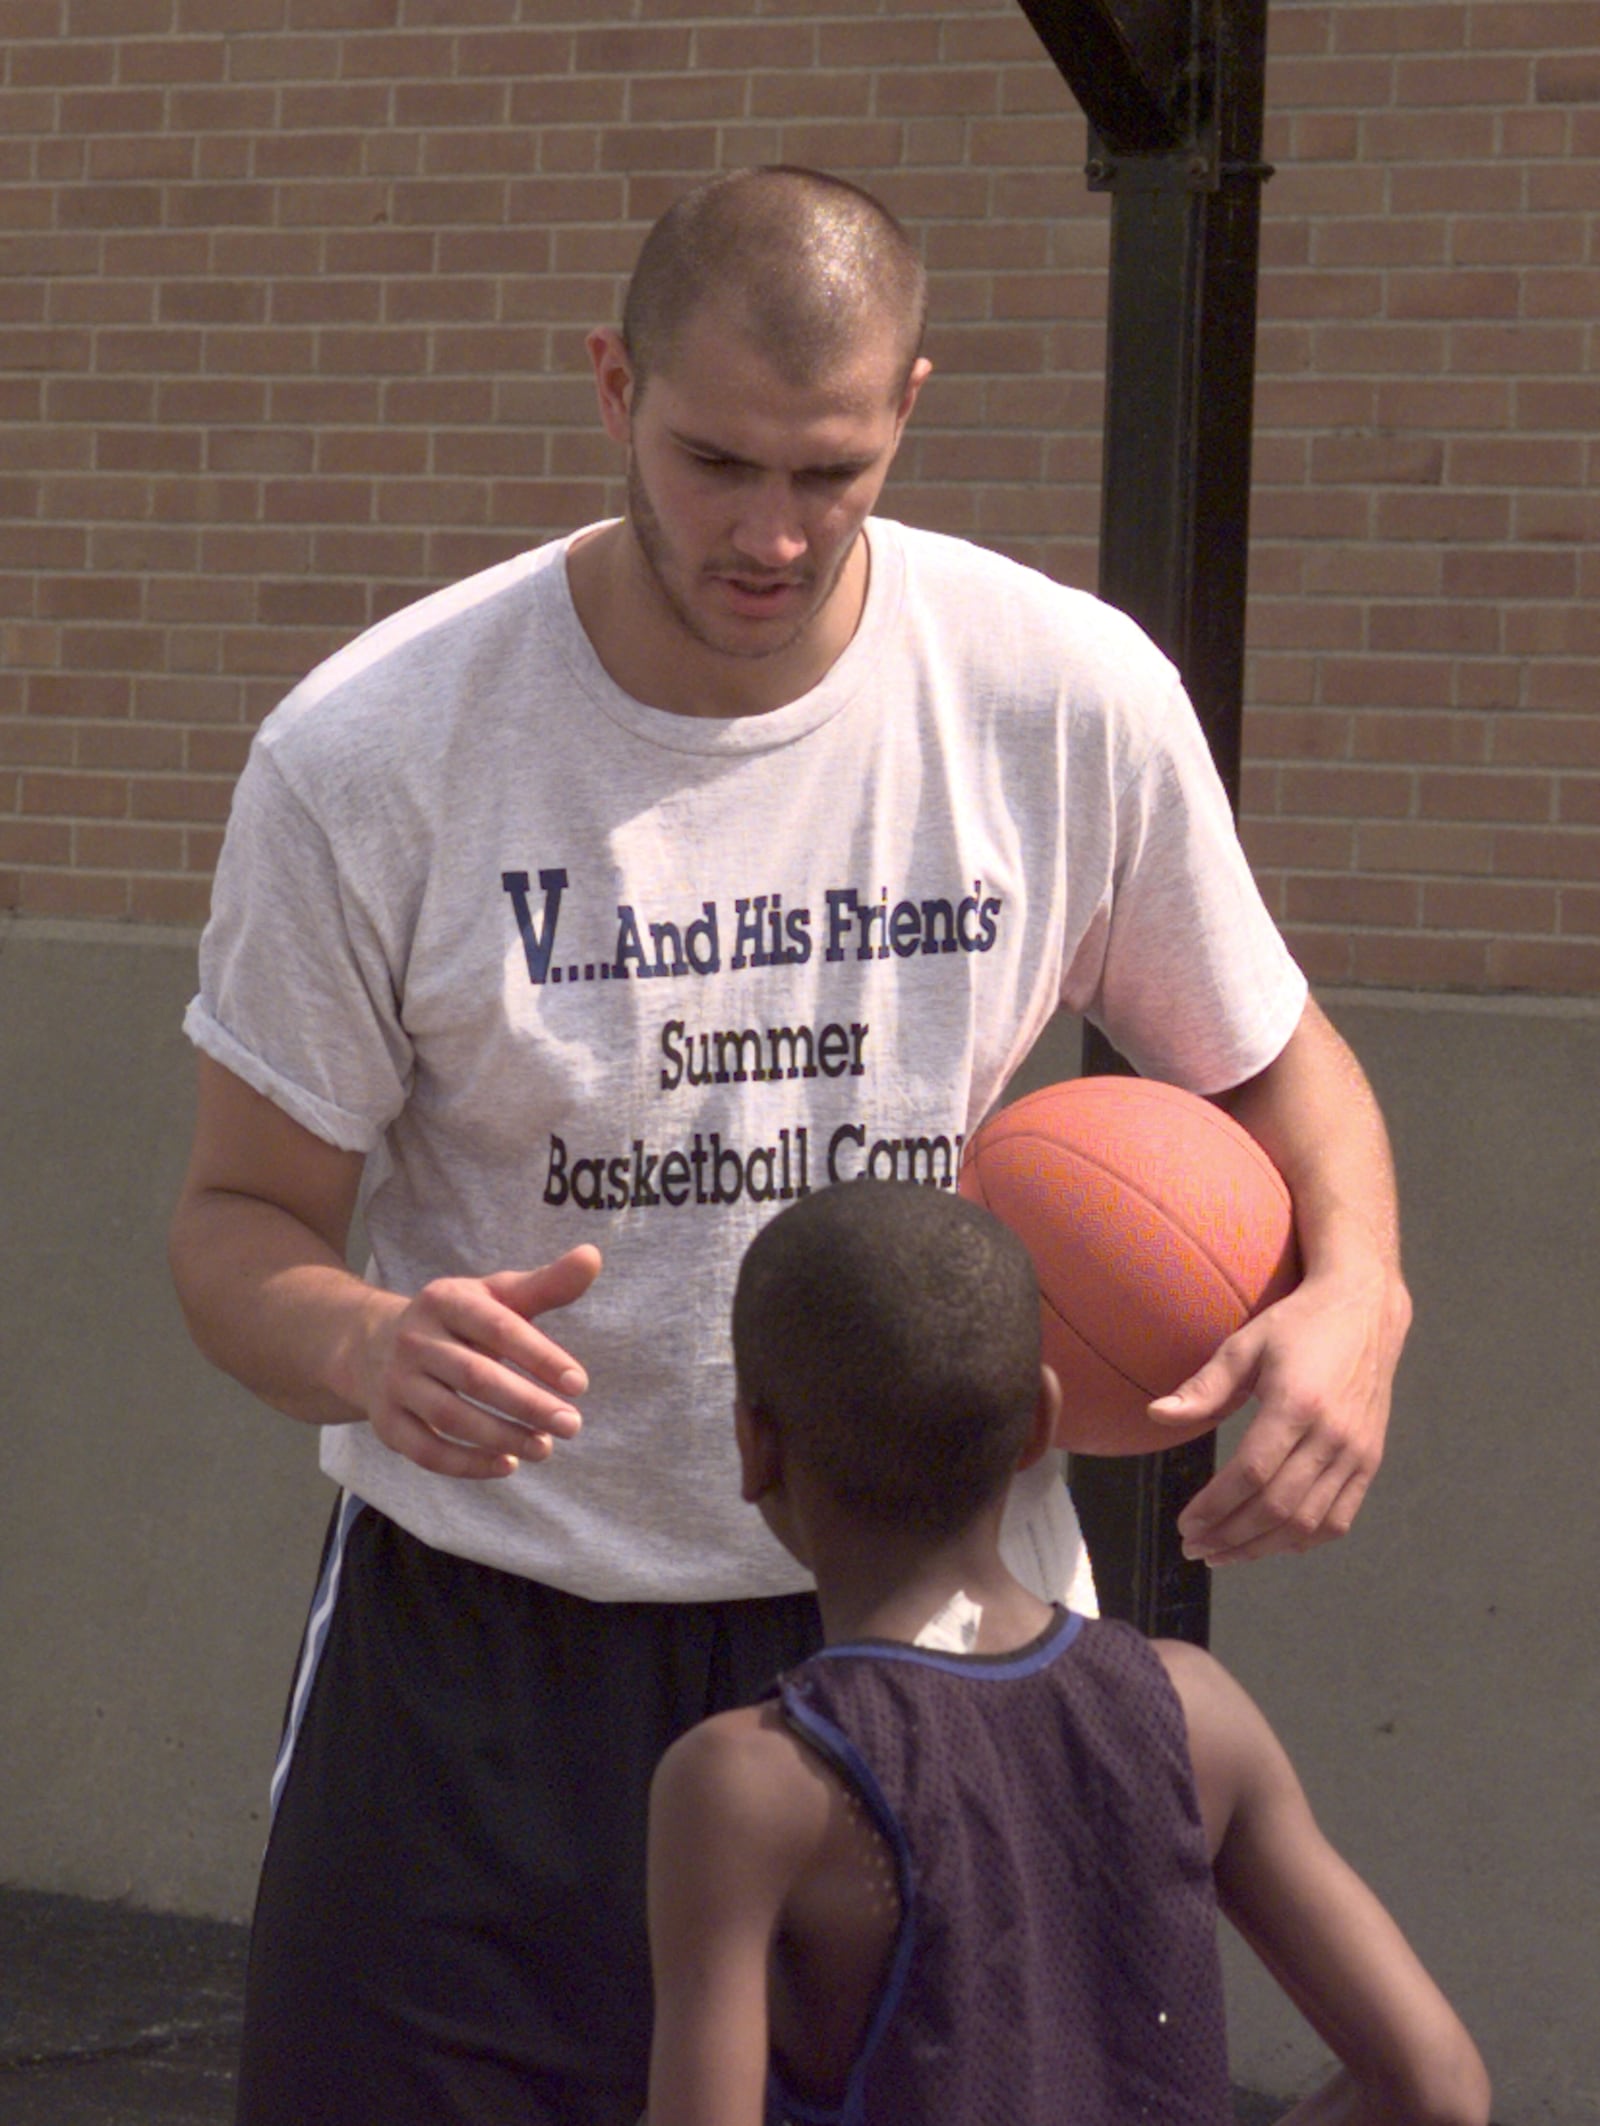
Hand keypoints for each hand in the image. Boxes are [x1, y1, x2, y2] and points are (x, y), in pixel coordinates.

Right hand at [358, 1246, 602, 1480]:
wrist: (374, 1344)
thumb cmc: (459, 1321)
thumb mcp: (496, 1295)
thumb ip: (545, 1284)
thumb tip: (593, 1256)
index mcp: (445, 1300)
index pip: (498, 1328)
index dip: (540, 1356)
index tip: (579, 1384)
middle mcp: (415, 1339)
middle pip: (475, 1377)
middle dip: (528, 1404)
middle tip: (572, 1425)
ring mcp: (396, 1382)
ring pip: (450, 1417)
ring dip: (503, 1437)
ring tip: (546, 1448)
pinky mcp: (387, 1422)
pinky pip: (426, 1451)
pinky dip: (468, 1464)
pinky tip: (508, 1464)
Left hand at [1147, 1257, 1410, 1564]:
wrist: (1365, 1310)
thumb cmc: (1297, 1325)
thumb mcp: (1244, 1344)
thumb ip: (1204, 1387)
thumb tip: (1155, 1415)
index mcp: (1297, 1404)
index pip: (1250, 1475)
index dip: (1214, 1507)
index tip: (1185, 1524)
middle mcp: (1333, 1435)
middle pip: (1277, 1508)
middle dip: (1230, 1537)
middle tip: (1195, 1548)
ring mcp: (1357, 1452)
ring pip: (1307, 1523)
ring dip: (1261, 1548)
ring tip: (1222, 1554)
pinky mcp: (1370, 1460)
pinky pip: (1338, 1519)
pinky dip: (1302, 1540)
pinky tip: (1269, 1542)